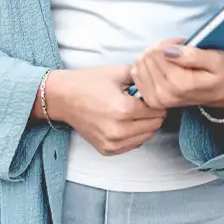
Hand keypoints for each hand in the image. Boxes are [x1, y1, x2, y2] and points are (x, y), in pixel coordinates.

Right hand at [43, 66, 166, 155]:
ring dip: (146, 124)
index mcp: (124, 109)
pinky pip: (133, 144)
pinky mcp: (107, 150)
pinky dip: (135, 134)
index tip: (151, 94)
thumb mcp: (118, 73)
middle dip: (154, 113)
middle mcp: (119, 130)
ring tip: (134, 111)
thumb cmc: (89, 82)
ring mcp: (112, 143)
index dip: (158, 100)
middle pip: (155, 125)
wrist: (62, 98)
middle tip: (144, 102)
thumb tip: (161, 83)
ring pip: (146, 137)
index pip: (158, 110)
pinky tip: (126, 122)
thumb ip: (143, 77)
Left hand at [131, 39, 223, 110]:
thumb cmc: (219, 74)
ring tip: (169, 57)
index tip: (181, 44)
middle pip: (147, 59)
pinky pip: (137, 75)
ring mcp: (157, 100)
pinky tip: (160, 65)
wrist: (220, 93)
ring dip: (152, 56)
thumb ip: (193, 55)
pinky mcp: (151, 100)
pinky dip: (145, 66)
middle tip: (176, 50)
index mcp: (181, 85)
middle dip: (159, 49)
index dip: (167, 44)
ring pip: (140, 66)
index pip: (159, 55)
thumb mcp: (216, 60)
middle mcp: (165, 95)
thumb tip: (168, 51)